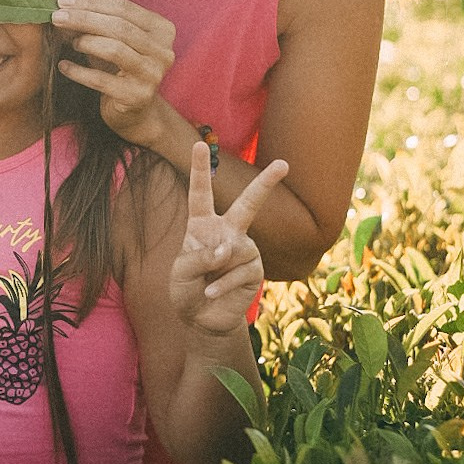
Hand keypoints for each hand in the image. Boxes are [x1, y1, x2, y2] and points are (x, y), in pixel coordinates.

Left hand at [52, 0, 175, 144]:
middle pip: (119, 26)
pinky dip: (79, 71)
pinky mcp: (137, 97)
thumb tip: (66, 6)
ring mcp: (152, 75)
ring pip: (114, 49)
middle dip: (84, 19)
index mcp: (162, 30)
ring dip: (86, 42)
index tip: (64, 1)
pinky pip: (101, 80)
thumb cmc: (121, 69)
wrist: (135, 112)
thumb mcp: (118, 41)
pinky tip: (64, 66)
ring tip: (71, 42)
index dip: (91, 2)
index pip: (124, 7)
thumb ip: (101, 22)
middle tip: (57, 17)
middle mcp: (163, 51)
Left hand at [169, 143, 288, 333]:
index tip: (199, 143)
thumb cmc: (186, 289)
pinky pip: (239, 271)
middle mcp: (227, 231)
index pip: (200, 193)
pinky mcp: (254, 270)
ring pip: (234, 249)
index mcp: (203, 225)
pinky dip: (221, 284)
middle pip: (248, 204)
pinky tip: (211, 293)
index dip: (199, 169)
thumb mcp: (180, 271)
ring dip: (215, 269)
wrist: (201, 319)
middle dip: (266, 183)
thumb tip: (228, 249)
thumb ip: (199, 256)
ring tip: (205, 284)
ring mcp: (244, 250)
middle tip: (284, 164)